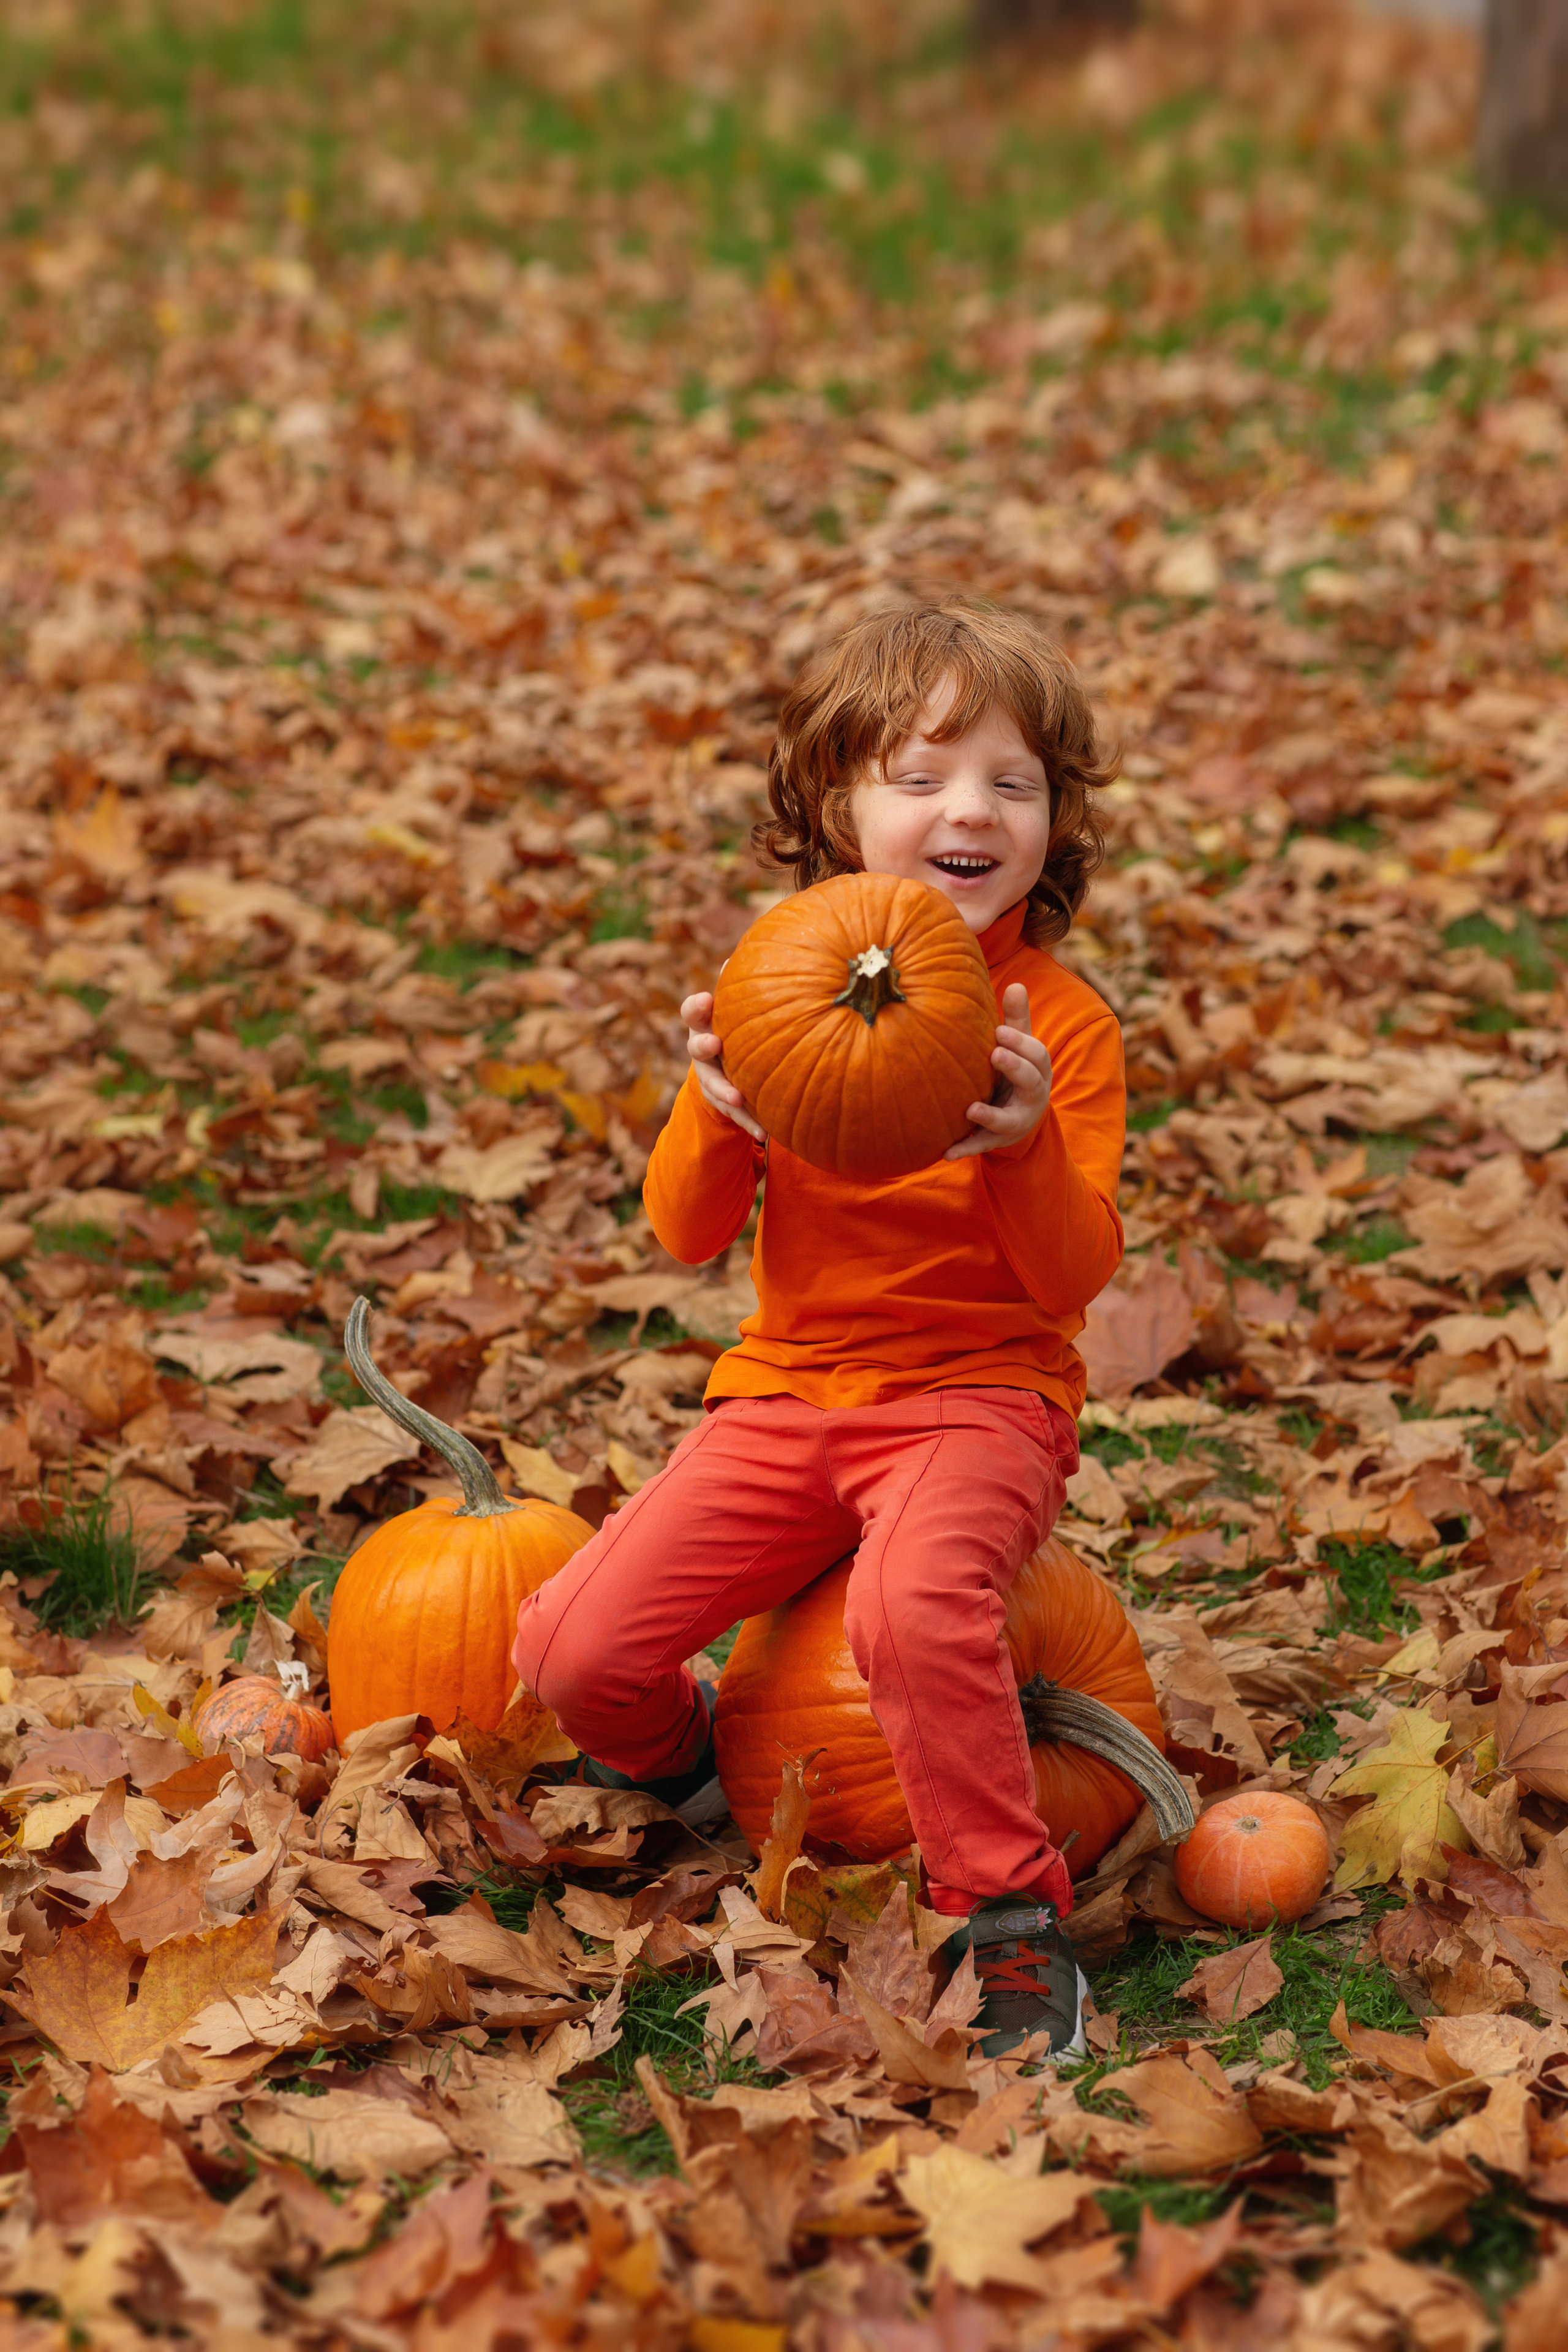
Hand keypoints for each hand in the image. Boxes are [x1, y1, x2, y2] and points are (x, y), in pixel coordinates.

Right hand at [680, 989, 766, 1144]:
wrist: (730, 1063)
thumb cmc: (739, 1024)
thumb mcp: (739, 1005)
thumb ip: (744, 984)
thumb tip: (754, 949)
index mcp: (704, 1022)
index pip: (693, 1011)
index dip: (697, 1006)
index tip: (706, 999)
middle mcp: (701, 1050)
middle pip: (695, 1048)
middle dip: (703, 1046)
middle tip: (714, 1044)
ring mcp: (710, 1077)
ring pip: (712, 1085)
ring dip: (725, 1092)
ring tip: (739, 1099)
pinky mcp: (723, 1102)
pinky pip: (734, 1115)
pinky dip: (749, 1122)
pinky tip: (765, 1132)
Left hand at [945, 982, 1051, 1160]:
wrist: (1021, 1116)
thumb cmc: (1015, 1070)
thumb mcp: (1020, 1046)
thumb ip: (1017, 1019)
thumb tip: (1016, 984)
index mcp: (1037, 1069)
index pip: (1036, 1054)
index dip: (1020, 1043)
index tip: (999, 1031)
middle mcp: (1031, 1095)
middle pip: (1030, 1082)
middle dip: (1014, 1068)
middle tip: (995, 1054)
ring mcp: (1015, 1120)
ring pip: (1008, 1120)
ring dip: (990, 1115)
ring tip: (971, 1109)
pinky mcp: (997, 1140)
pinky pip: (982, 1146)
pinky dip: (964, 1149)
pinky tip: (945, 1153)